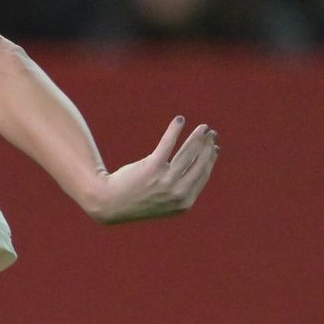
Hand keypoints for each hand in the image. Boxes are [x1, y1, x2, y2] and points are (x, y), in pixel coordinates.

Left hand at [87, 115, 218, 223]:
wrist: (109, 203)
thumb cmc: (138, 199)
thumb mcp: (164, 200)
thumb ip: (182, 189)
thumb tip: (199, 168)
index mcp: (184, 202)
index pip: (203, 175)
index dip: (211, 159)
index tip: (214, 147)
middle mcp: (178, 192)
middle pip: (199, 162)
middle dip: (208, 145)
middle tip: (211, 133)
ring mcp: (165, 180)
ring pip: (188, 152)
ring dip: (197, 136)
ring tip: (203, 127)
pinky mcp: (152, 167)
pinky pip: (168, 143)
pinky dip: (175, 129)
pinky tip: (180, 120)